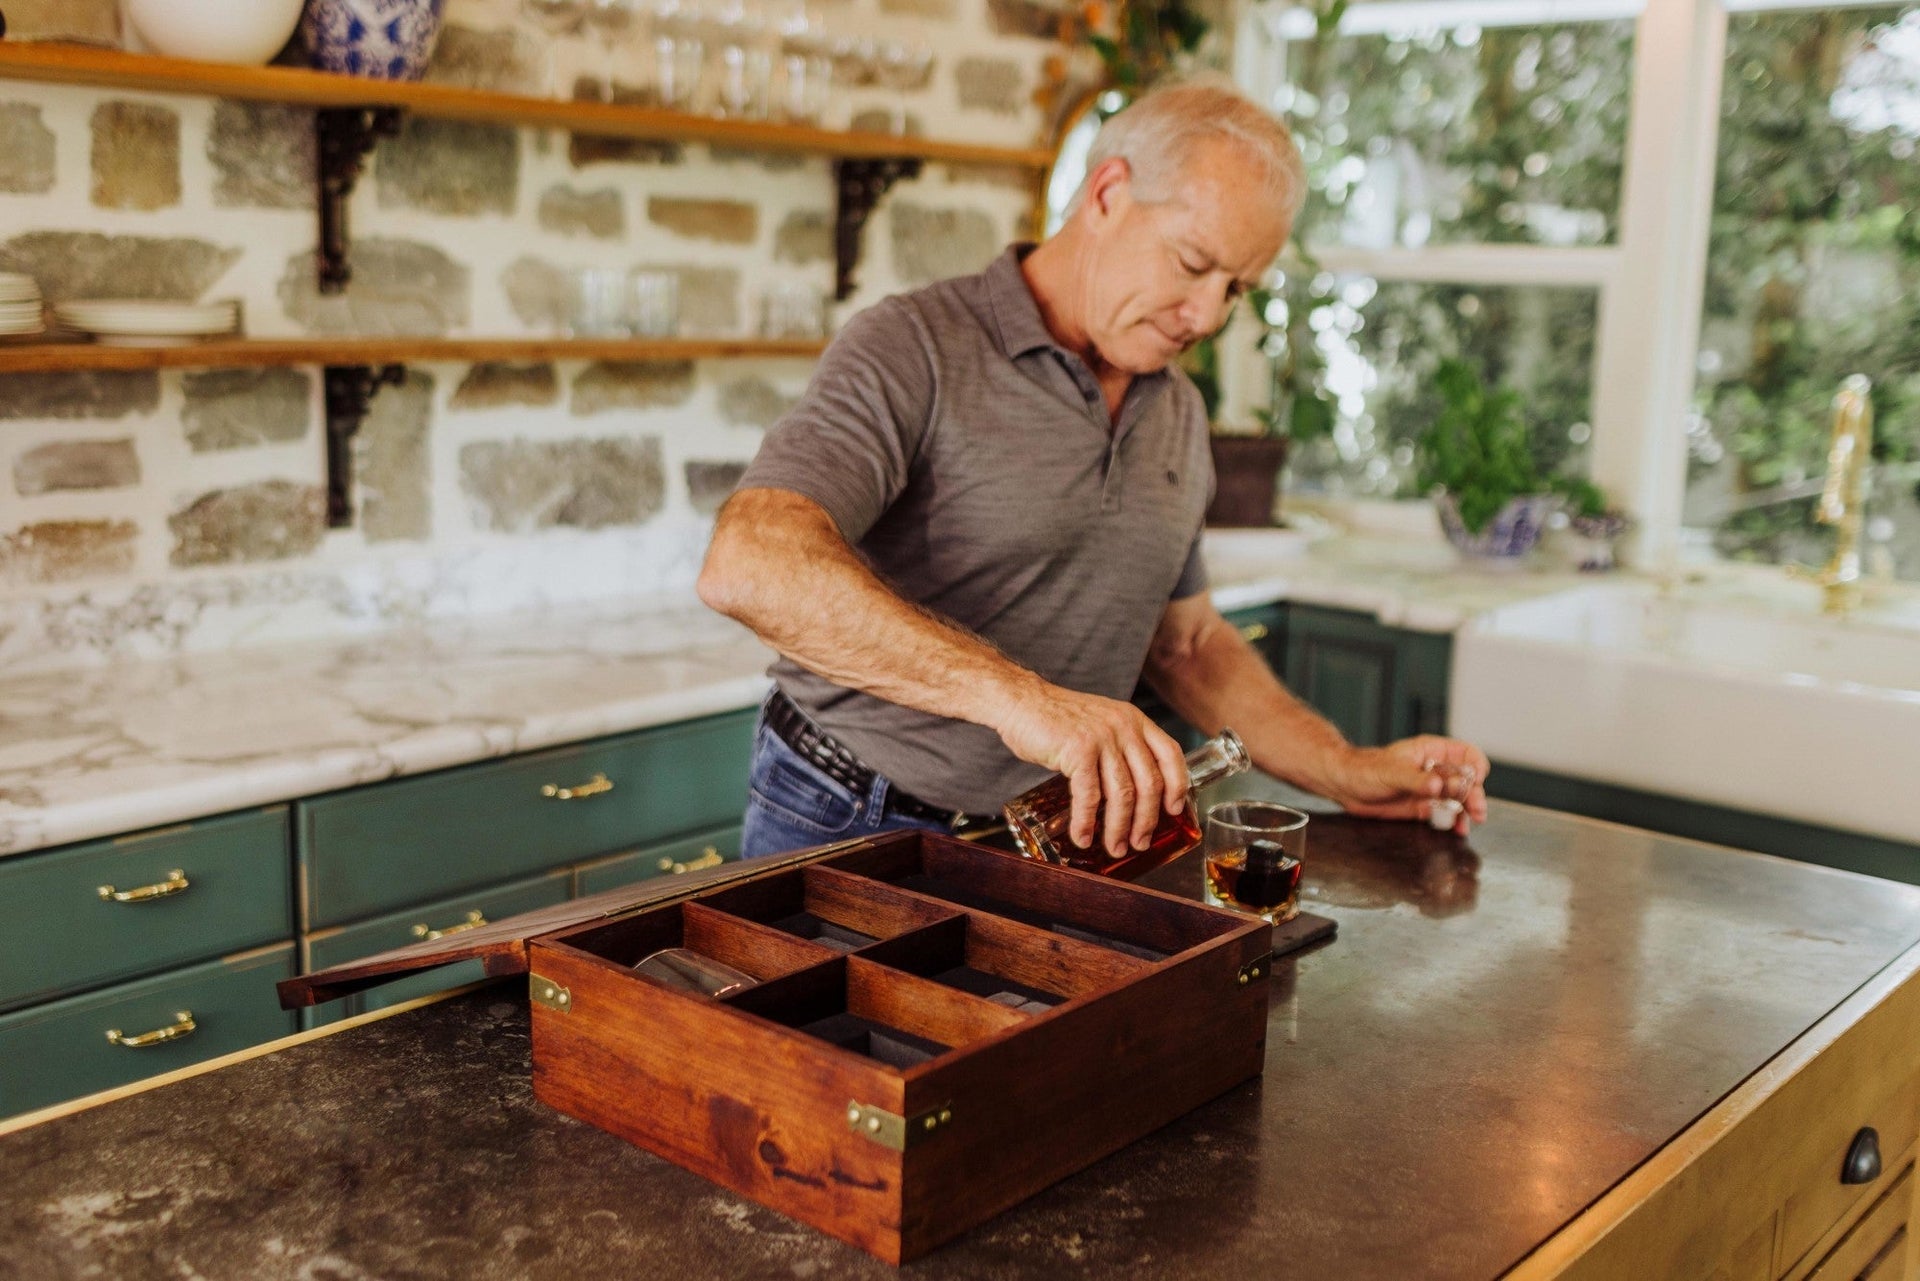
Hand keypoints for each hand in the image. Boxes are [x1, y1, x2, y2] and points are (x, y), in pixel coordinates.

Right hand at [996, 682, 1190, 858]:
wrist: (1021, 702)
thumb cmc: (1057, 720)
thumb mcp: (1100, 724)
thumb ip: (1118, 749)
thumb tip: (1129, 795)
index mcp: (1134, 720)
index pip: (1170, 754)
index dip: (1177, 785)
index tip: (1175, 810)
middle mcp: (1124, 727)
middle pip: (1149, 782)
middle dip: (1147, 820)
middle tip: (1140, 843)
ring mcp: (1102, 738)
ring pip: (1122, 794)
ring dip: (1119, 828)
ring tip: (1115, 848)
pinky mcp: (1078, 750)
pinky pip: (1089, 796)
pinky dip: (1086, 822)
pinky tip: (1083, 837)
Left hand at [1324, 736, 1490, 833]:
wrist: (1346, 786)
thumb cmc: (1366, 770)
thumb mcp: (1391, 772)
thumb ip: (1416, 780)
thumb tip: (1439, 786)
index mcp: (1432, 752)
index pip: (1466, 754)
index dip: (1475, 766)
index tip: (1475, 781)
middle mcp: (1436, 770)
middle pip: (1467, 780)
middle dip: (1475, 794)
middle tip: (1476, 810)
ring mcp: (1431, 789)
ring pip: (1460, 799)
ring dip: (1468, 810)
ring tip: (1469, 822)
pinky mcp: (1424, 806)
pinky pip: (1446, 814)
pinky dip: (1454, 821)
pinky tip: (1457, 829)